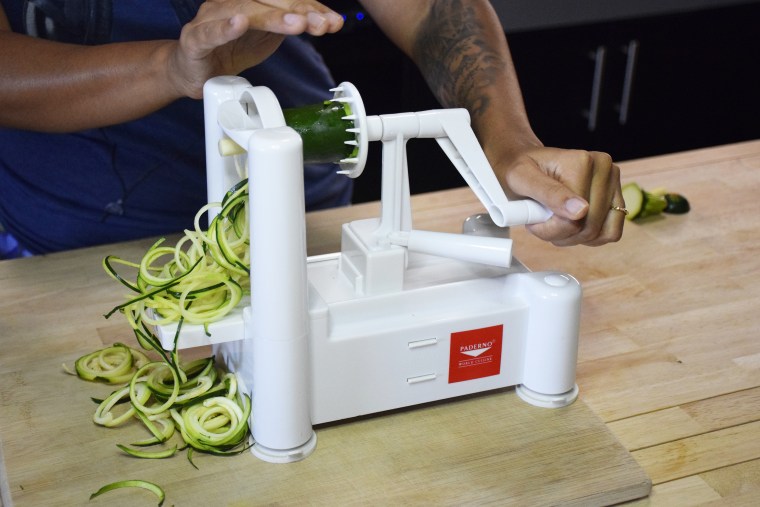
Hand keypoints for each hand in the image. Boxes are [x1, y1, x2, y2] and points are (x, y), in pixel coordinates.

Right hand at [169, 0, 343, 97]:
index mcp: (251, 0)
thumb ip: (292, 26)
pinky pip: (210, 33)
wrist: (192, 70)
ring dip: (272, 18)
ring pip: (244, 13)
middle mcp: (231, 2)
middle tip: (320, 24)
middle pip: (268, 2)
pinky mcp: (195, 40)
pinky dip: (225, 28)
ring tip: (295, 24)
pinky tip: (240, 24)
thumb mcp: (268, 36)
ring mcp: (211, 18)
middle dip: (298, 12)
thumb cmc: (230, 48)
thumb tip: (326, 22)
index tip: (333, 22)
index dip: (310, 8)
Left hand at [498, 147, 624, 246]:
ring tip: (554, 224)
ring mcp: (614, 183)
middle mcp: (604, 168)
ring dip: (574, 238)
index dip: (550, 229)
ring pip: (601, 233)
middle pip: (590, 227)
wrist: (527, 164)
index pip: (576, 217)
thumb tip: (581, 211)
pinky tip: (570, 226)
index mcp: (583, 161)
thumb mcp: (523, 179)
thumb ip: (550, 193)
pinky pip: (611, 232)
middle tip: (541, 222)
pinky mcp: (616, 198)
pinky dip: (589, 238)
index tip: (532, 221)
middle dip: (561, 234)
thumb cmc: (521, 170)